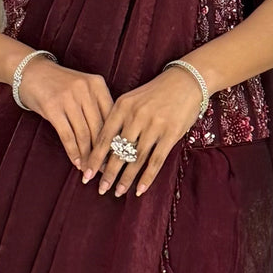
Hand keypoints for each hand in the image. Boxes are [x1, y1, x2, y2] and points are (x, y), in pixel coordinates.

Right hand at [16, 56, 113, 171]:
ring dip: (87, 156)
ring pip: (84, 134)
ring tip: (90, 170)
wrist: (30, 71)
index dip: (115, 140)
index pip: (112, 117)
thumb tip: (110, 140)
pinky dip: (73, 152)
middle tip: (105, 170)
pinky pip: (67, 136)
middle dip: (103, 153)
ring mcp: (68, 98)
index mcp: (97, 85)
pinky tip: (76, 163)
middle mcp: (85, 90)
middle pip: (99, 128)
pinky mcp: (52, 107)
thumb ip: (96, 107)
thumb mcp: (82, 88)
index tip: (118, 158)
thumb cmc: (59, 84)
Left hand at [82, 65, 202, 197]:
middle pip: (118, 151)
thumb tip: (104, 151)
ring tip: (117, 192)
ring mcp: (154, 125)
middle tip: (100, 189)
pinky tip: (139, 189)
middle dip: (107, 173)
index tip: (86, 174)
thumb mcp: (132, 100)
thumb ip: (118, 121)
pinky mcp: (171, 133)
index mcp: (122, 106)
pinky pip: (156, 160)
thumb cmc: (155, 94)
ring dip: (125, 178)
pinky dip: (147, 177)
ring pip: (135, 158)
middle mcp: (136, 116)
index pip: (103, 137)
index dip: (94, 158)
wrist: (186, 81)